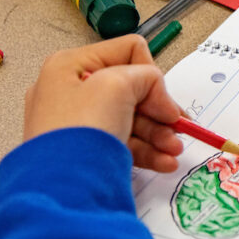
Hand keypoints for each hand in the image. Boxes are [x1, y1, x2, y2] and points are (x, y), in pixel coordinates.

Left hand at [24, 35, 184, 172]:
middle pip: (132, 90)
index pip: (128, 53)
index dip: (151, 76)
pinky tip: (164, 162)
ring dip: (159, 133)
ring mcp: (78, 122)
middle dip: (159, 111)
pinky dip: (148, 150)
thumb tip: (159, 94)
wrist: (60, 186)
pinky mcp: (85, 149)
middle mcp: (71, 90)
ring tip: (174, 151)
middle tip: (179, 127)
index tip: (163, 103)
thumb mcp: (118, 85)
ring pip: (131, 119)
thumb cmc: (81, 127)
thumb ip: (147, 77)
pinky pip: (124, 142)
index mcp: (71, 65)